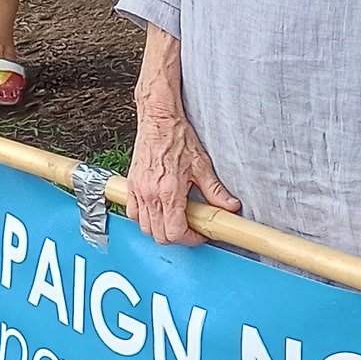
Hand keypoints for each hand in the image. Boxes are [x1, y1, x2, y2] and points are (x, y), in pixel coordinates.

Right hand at [126, 108, 240, 244]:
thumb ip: (215, 190)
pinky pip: (133, 213)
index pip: (175, 232)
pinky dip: (144, 219)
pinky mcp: (130, 185)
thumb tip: (229, 206)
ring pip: (144, 227)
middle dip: (176, 236)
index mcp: (169, 191)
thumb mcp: (202, 165)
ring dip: (160, 229)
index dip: (190, 239)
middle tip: (190, 227)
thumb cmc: (176, 137)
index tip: (199, 233)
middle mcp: (150, 194)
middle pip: (159, 235)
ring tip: (175, 219)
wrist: (159, 120)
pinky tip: (157, 211)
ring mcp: (138, 190)